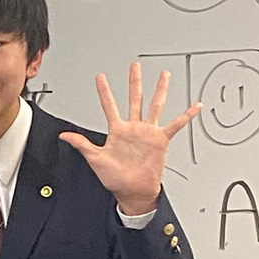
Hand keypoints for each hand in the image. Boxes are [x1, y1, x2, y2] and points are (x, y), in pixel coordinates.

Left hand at [57, 62, 200, 215]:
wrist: (133, 191)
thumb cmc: (115, 179)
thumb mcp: (95, 159)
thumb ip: (81, 144)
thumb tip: (64, 135)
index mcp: (117, 131)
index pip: (109, 106)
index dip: (104, 91)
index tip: (100, 77)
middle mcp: (133, 128)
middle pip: (134, 99)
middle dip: (134, 82)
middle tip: (134, 66)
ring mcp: (148, 132)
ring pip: (155, 105)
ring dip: (160, 90)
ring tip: (164, 76)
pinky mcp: (161, 140)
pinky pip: (176, 125)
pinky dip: (187, 115)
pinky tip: (195, 106)